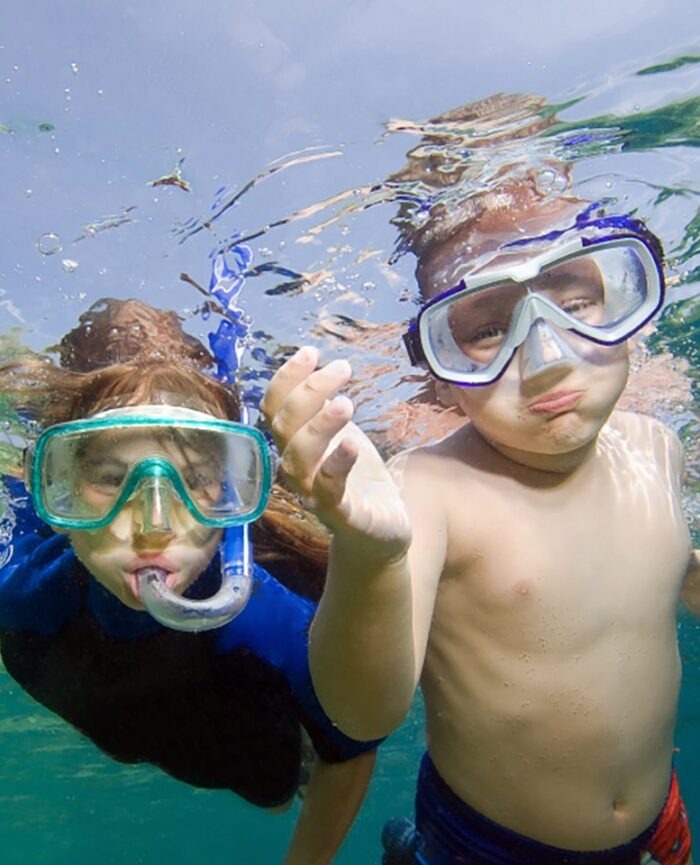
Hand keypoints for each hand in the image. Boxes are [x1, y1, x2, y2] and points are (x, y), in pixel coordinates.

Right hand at [261, 347, 411, 559]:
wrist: (381, 532)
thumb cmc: (357, 479)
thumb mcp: (342, 435)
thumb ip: (324, 409)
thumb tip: (318, 366)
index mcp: (296, 445)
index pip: (275, 408)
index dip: (286, 378)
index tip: (310, 352)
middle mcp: (298, 469)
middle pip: (285, 429)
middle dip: (308, 393)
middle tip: (341, 369)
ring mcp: (316, 495)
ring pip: (299, 461)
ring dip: (318, 428)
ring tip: (346, 403)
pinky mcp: (342, 517)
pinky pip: (330, 494)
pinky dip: (336, 468)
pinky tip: (352, 445)